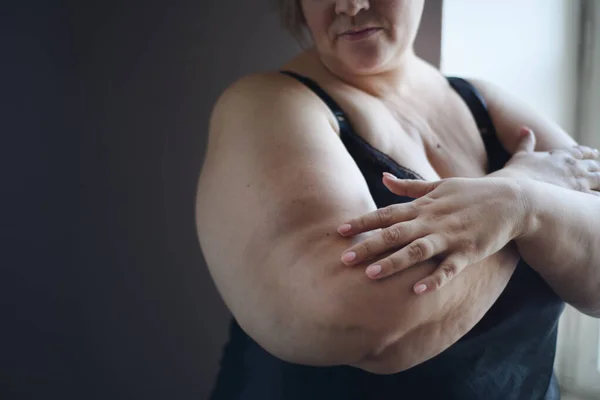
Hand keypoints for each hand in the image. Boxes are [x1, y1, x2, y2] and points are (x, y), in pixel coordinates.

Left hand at [336, 175, 528, 293]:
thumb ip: (408, 186)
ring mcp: (450, 237)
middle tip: (345, 258)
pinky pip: (449, 268)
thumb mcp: (439, 185)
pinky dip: (434, 279)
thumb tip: (382, 178)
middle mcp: (432, 220)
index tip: (340, 230)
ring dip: (394, 263)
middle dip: (369, 246)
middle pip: (395, 233)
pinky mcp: (468, 252)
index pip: (386, 213)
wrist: (512, 200)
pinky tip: (417, 291)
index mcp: (423, 206)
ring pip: (417, 251)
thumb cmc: (470, 193)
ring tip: (371, 275)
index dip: (363, 222)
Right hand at [502, 127, 599, 194]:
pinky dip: (596, 200)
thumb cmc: (516, 174)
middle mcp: (573, 166)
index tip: (594, 153)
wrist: (517, 191)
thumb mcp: (520, 155)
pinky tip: (594, 203)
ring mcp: (579, 181)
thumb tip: (524, 129)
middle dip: (596, 168)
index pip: (580, 151)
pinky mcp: (580, 196)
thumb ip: (525, 142)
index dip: (588, 152)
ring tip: (597, 187)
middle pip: (594, 165)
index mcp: (560, 155)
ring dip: (599, 182)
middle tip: (597, 172)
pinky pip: (597, 197)